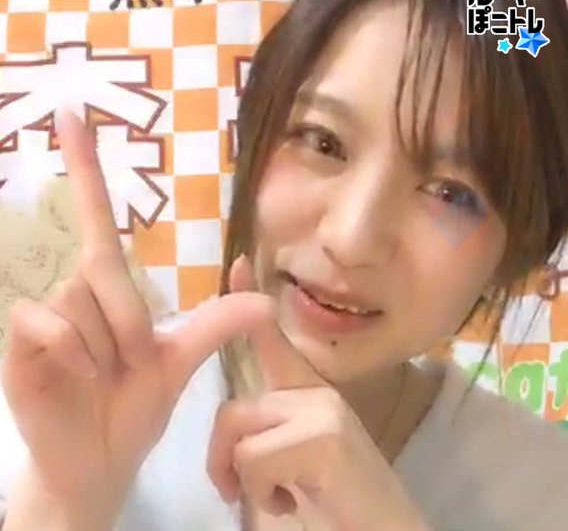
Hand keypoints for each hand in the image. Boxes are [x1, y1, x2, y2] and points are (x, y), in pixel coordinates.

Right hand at [0, 110, 272, 509]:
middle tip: (131, 368)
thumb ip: (214, 327)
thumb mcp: (181, 363)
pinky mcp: (22, 341)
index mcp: (110, 286)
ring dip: (107, 349)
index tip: (72, 113)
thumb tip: (264, 298)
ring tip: (104, 379)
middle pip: (107, 273)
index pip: (98, 216)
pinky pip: (53, 324)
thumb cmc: (135, 406)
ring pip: (85, 302)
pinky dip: (77, 355)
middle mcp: (74, 287)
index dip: (88, 165)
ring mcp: (46, 312)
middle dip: (132, 327)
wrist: (98, 462)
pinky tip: (78, 379)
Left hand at [207, 256, 431, 530]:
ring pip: (240, 435)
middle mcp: (318, 392)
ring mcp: (323, 410)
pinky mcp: (325, 436)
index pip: (274, 340)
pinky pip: (255, 459)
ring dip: (245, 481)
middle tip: (239, 491)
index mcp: (309, 395)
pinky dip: (262, 494)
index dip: (250, 302)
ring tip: (281, 499)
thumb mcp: (293, 462)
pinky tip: (294, 504)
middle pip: (232, 410)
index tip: (235, 264)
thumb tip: (234, 434)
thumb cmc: (337, 504)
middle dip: (223, 459)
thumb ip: (269, 435)